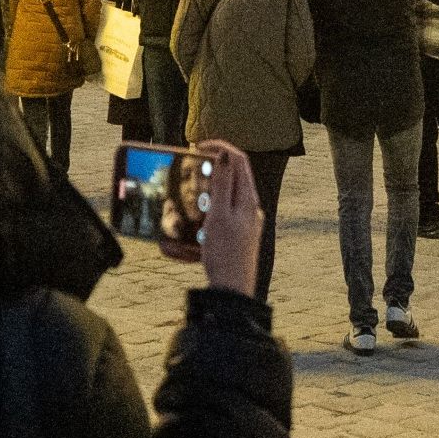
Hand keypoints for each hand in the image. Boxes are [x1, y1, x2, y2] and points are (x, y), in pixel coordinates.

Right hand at [180, 137, 263, 295]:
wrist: (232, 291)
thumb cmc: (226, 254)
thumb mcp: (220, 216)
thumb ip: (223, 185)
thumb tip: (225, 153)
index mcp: (248, 199)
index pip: (239, 160)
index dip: (221, 148)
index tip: (199, 146)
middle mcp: (250, 208)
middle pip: (233, 176)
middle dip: (212, 167)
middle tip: (190, 167)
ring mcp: (244, 222)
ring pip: (227, 195)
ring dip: (208, 189)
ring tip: (188, 193)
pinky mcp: (237, 235)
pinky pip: (221, 214)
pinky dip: (207, 209)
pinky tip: (193, 220)